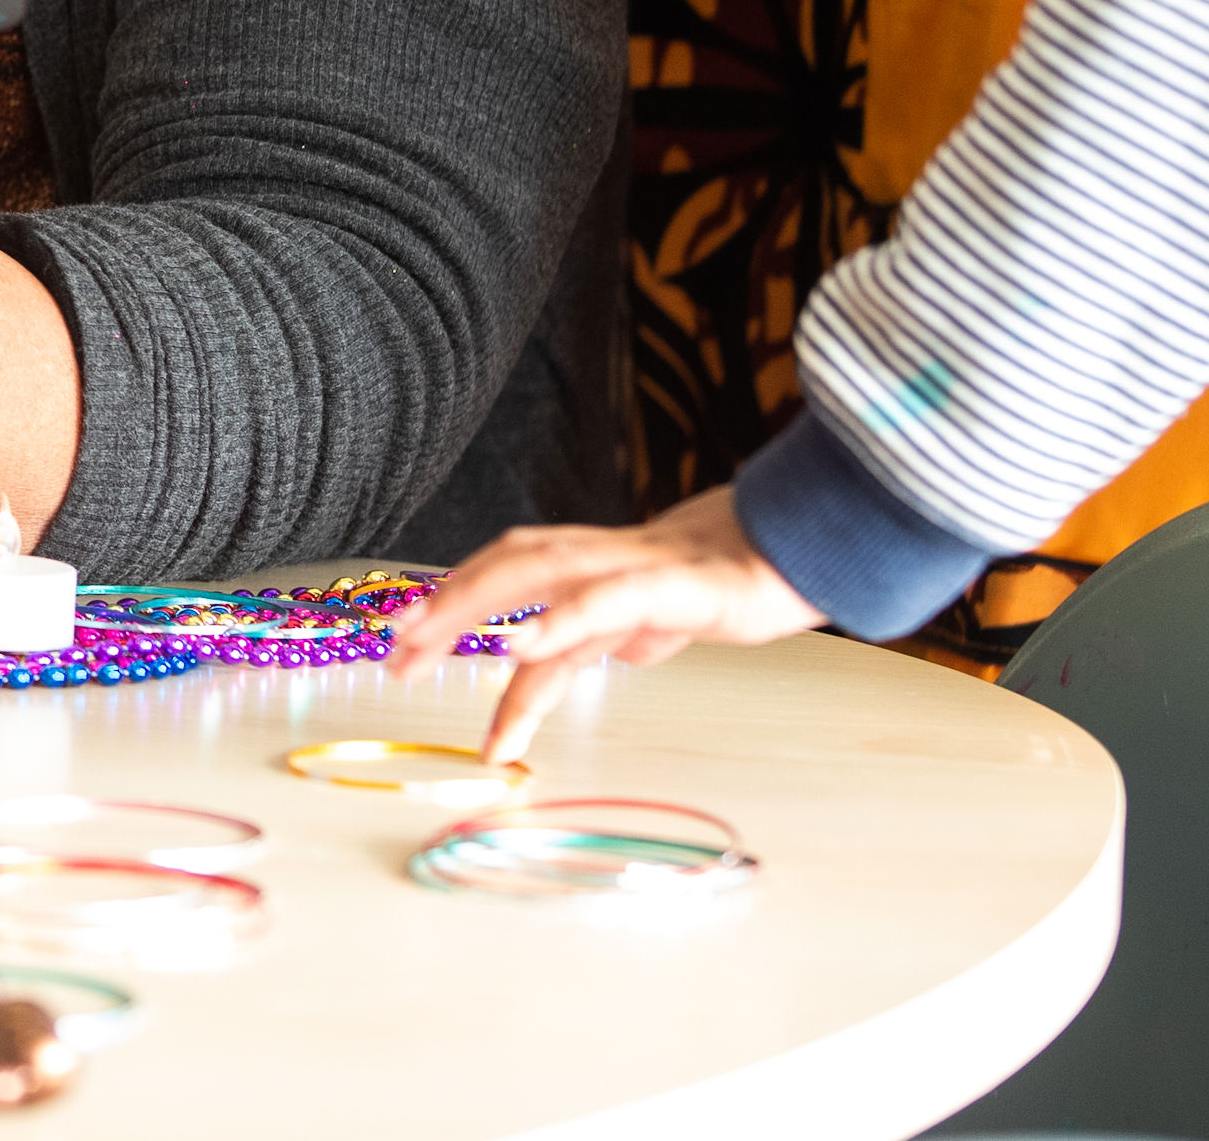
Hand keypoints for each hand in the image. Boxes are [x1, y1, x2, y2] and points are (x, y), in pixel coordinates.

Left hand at [381, 487, 824, 760]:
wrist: (814, 551)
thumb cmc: (733, 582)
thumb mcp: (662, 620)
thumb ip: (623, 634)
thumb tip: (600, 656)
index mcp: (598, 565)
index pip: (511, 571)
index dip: (455, 599)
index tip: (403, 641)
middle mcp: (608, 557)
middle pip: (510, 565)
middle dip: (446, 605)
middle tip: (394, 654)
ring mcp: (643, 566)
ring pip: (543, 573)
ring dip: (478, 607)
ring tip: (428, 647)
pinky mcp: (682, 588)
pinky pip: (611, 602)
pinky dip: (562, 622)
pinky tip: (524, 646)